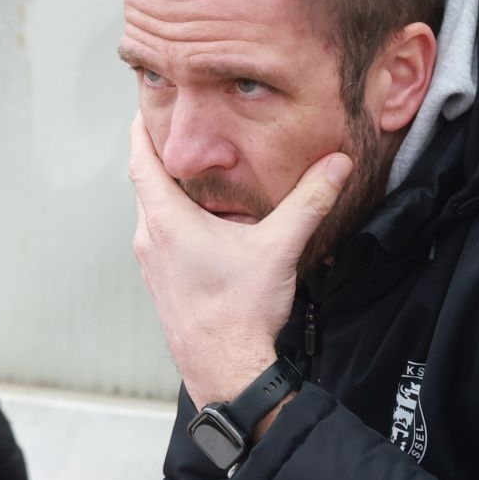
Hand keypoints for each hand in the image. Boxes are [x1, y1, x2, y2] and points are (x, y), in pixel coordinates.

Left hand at [128, 113, 349, 405]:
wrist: (224, 369)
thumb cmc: (240, 312)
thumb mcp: (280, 248)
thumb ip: (309, 201)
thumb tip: (337, 165)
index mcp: (168, 221)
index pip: (140, 161)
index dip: (140, 131)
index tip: (145, 110)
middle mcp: (151, 240)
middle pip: (147, 186)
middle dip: (162, 161)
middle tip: (182, 139)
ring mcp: (153, 267)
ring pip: (154, 216)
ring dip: (172, 197)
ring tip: (200, 183)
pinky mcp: (163, 287)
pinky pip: (163, 243)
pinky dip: (178, 226)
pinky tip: (210, 232)